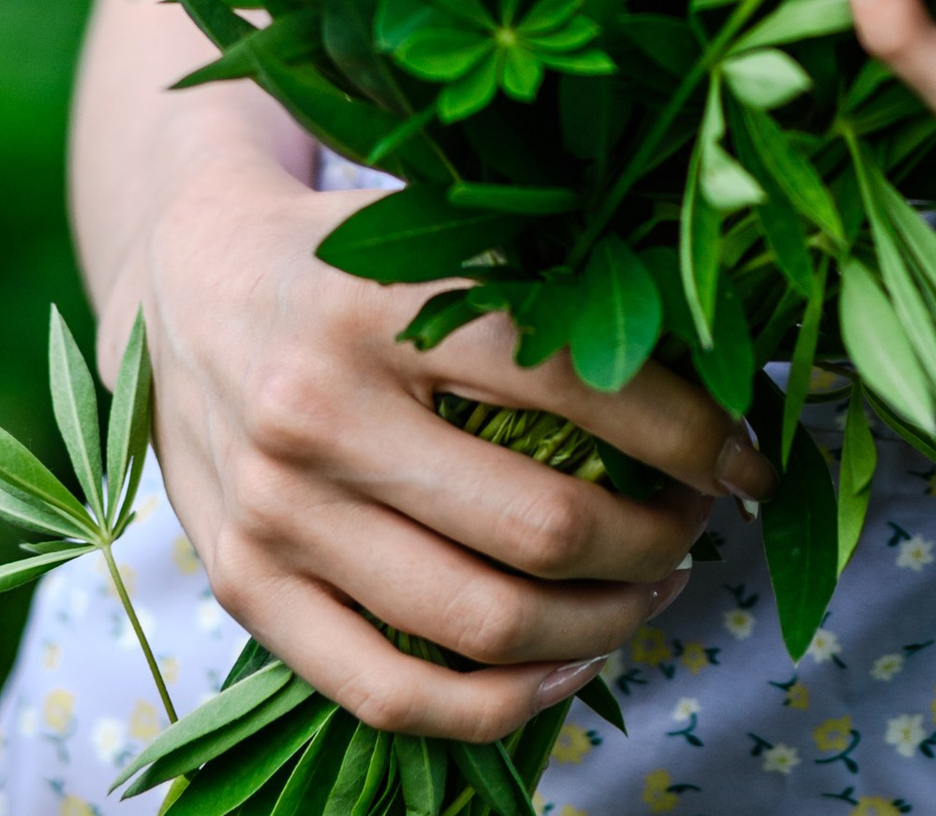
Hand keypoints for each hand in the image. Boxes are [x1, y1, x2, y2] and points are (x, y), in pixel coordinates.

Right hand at [116, 152, 777, 742]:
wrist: (183, 285)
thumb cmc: (346, 254)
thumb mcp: (431, 233)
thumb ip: (540, 287)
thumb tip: (710, 359)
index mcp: (382, 303)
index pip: (573, 383)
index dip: (687, 433)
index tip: (751, 457)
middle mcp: (321, 411)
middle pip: (538, 524)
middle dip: (657, 538)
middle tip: (702, 523)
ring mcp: (276, 513)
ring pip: (478, 624)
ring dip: (601, 622)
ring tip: (653, 587)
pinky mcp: (245, 590)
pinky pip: (389, 695)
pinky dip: (502, 702)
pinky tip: (567, 662)